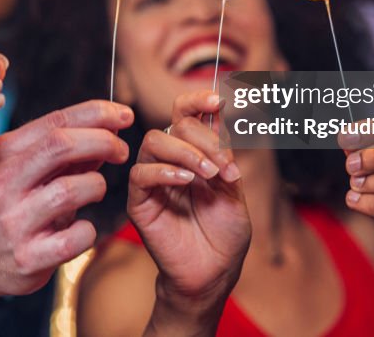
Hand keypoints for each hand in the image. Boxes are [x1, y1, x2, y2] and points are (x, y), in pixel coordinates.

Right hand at [0, 99, 132, 298]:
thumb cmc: (13, 206)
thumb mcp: (28, 171)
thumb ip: (66, 150)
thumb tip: (111, 126)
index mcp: (1, 154)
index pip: (55, 122)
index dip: (97, 113)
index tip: (124, 115)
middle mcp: (2, 183)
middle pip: (60, 145)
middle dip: (102, 141)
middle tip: (122, 151)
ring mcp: (13, 222)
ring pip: (70, 190)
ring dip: (95, 185)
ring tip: (94, 191)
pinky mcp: (28, 257)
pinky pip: (77, 235)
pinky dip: (88, 230)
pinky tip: (80, 231)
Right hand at [130, 91, 249, 309]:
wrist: (214, 273)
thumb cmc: (225, 234)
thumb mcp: (233, 189)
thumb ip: (223, 154)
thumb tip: (218, 113)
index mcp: (193, 152)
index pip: (184, 113)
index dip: (196, 100)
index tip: (217, 100)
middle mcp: (170, 160)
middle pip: (173, 124)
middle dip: (202, 139)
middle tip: (223, 166)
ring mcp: (153, 180)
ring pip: (153, 142)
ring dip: (185, 152)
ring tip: (208, 175)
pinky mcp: (139, 201)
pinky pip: (140, 174)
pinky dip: (164, 171)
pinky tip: (186, 182)